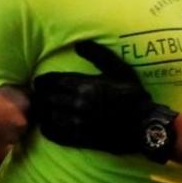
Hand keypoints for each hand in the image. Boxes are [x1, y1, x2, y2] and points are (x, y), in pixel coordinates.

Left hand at [32, 40, 173, 154]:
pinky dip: (48, 129)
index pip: (52, 81)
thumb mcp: (119, 69)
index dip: (42, 82)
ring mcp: (78, 123)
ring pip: (48, 116)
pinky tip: (47, 125)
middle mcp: (78, 104)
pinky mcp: (80, 139)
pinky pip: (56, 134)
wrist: (144, 126)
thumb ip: (97, 55)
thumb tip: (78, 43)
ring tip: (41, 109)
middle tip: (37, 95)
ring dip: (43, 112)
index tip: (38, 82)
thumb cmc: (132, 95)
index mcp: (85, 85)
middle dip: (40, 96)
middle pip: (47, 99)